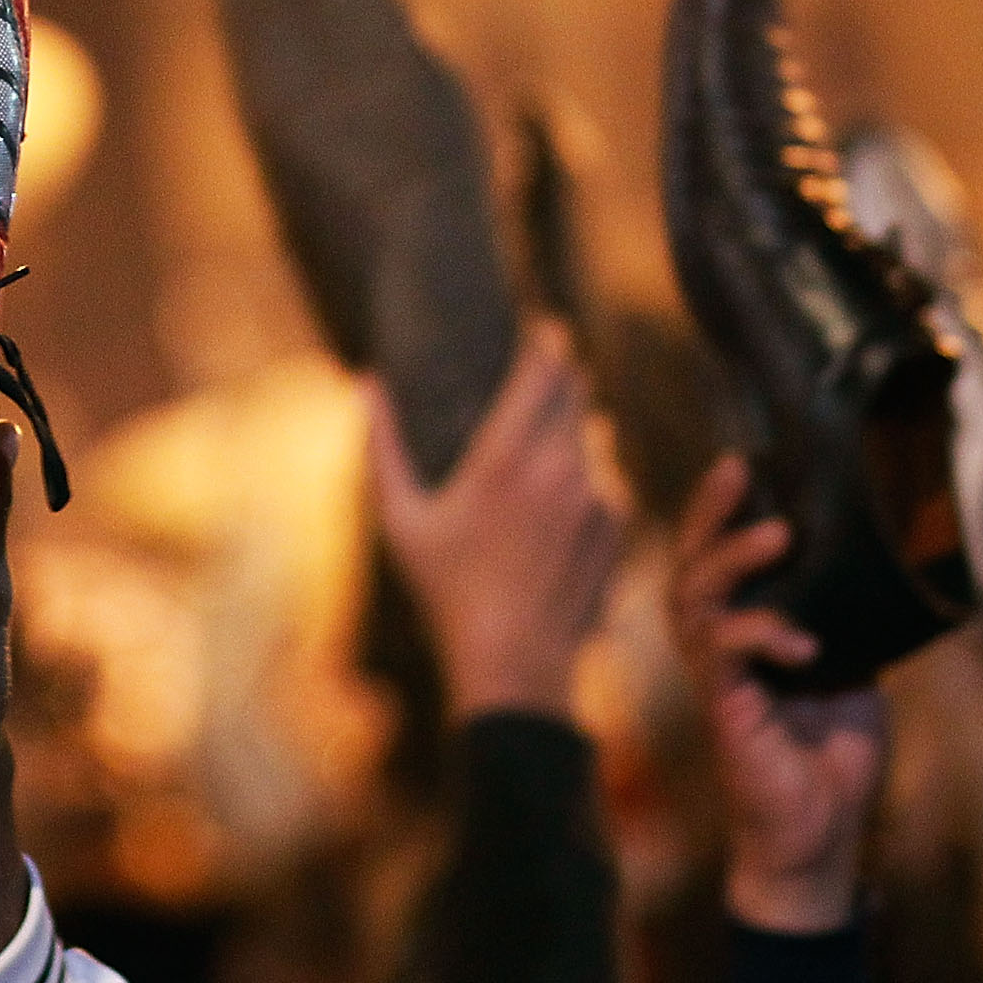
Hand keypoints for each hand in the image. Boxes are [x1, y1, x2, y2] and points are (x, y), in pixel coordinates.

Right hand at [368, 321, 623, 720]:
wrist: (514, 659)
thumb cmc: (446, 591)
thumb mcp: (400, 519)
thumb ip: (382, 445)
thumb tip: (365, 382)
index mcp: (505, 458)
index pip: (543, 368)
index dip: (546, 337)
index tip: (542, 323)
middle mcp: (560, 467)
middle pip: (576, 391)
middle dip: (561, 375)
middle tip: (542, 370)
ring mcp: (597, 495)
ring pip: (594, 433)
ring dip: (575, 426)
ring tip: (544, 441)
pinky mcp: (617, 523)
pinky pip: (608, 476)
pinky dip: (588, 473)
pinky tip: (558, 498)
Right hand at [671, 458, 884, 933]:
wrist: (822, 833)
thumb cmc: (832, 754)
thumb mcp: (854, 669)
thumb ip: (851, 622)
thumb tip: (897, 567)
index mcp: (741, 631)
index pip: (716, 556)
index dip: (721, 509)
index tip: (744, 462)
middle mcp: (716, 647)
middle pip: (691, 562)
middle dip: (709, 512)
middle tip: (738, 470)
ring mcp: (715, 677)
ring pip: (696, 599)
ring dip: (733, 560)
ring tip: (777, 534)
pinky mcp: (723, 710)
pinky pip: (722, 656)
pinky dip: (758, 636)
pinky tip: (798, 642)